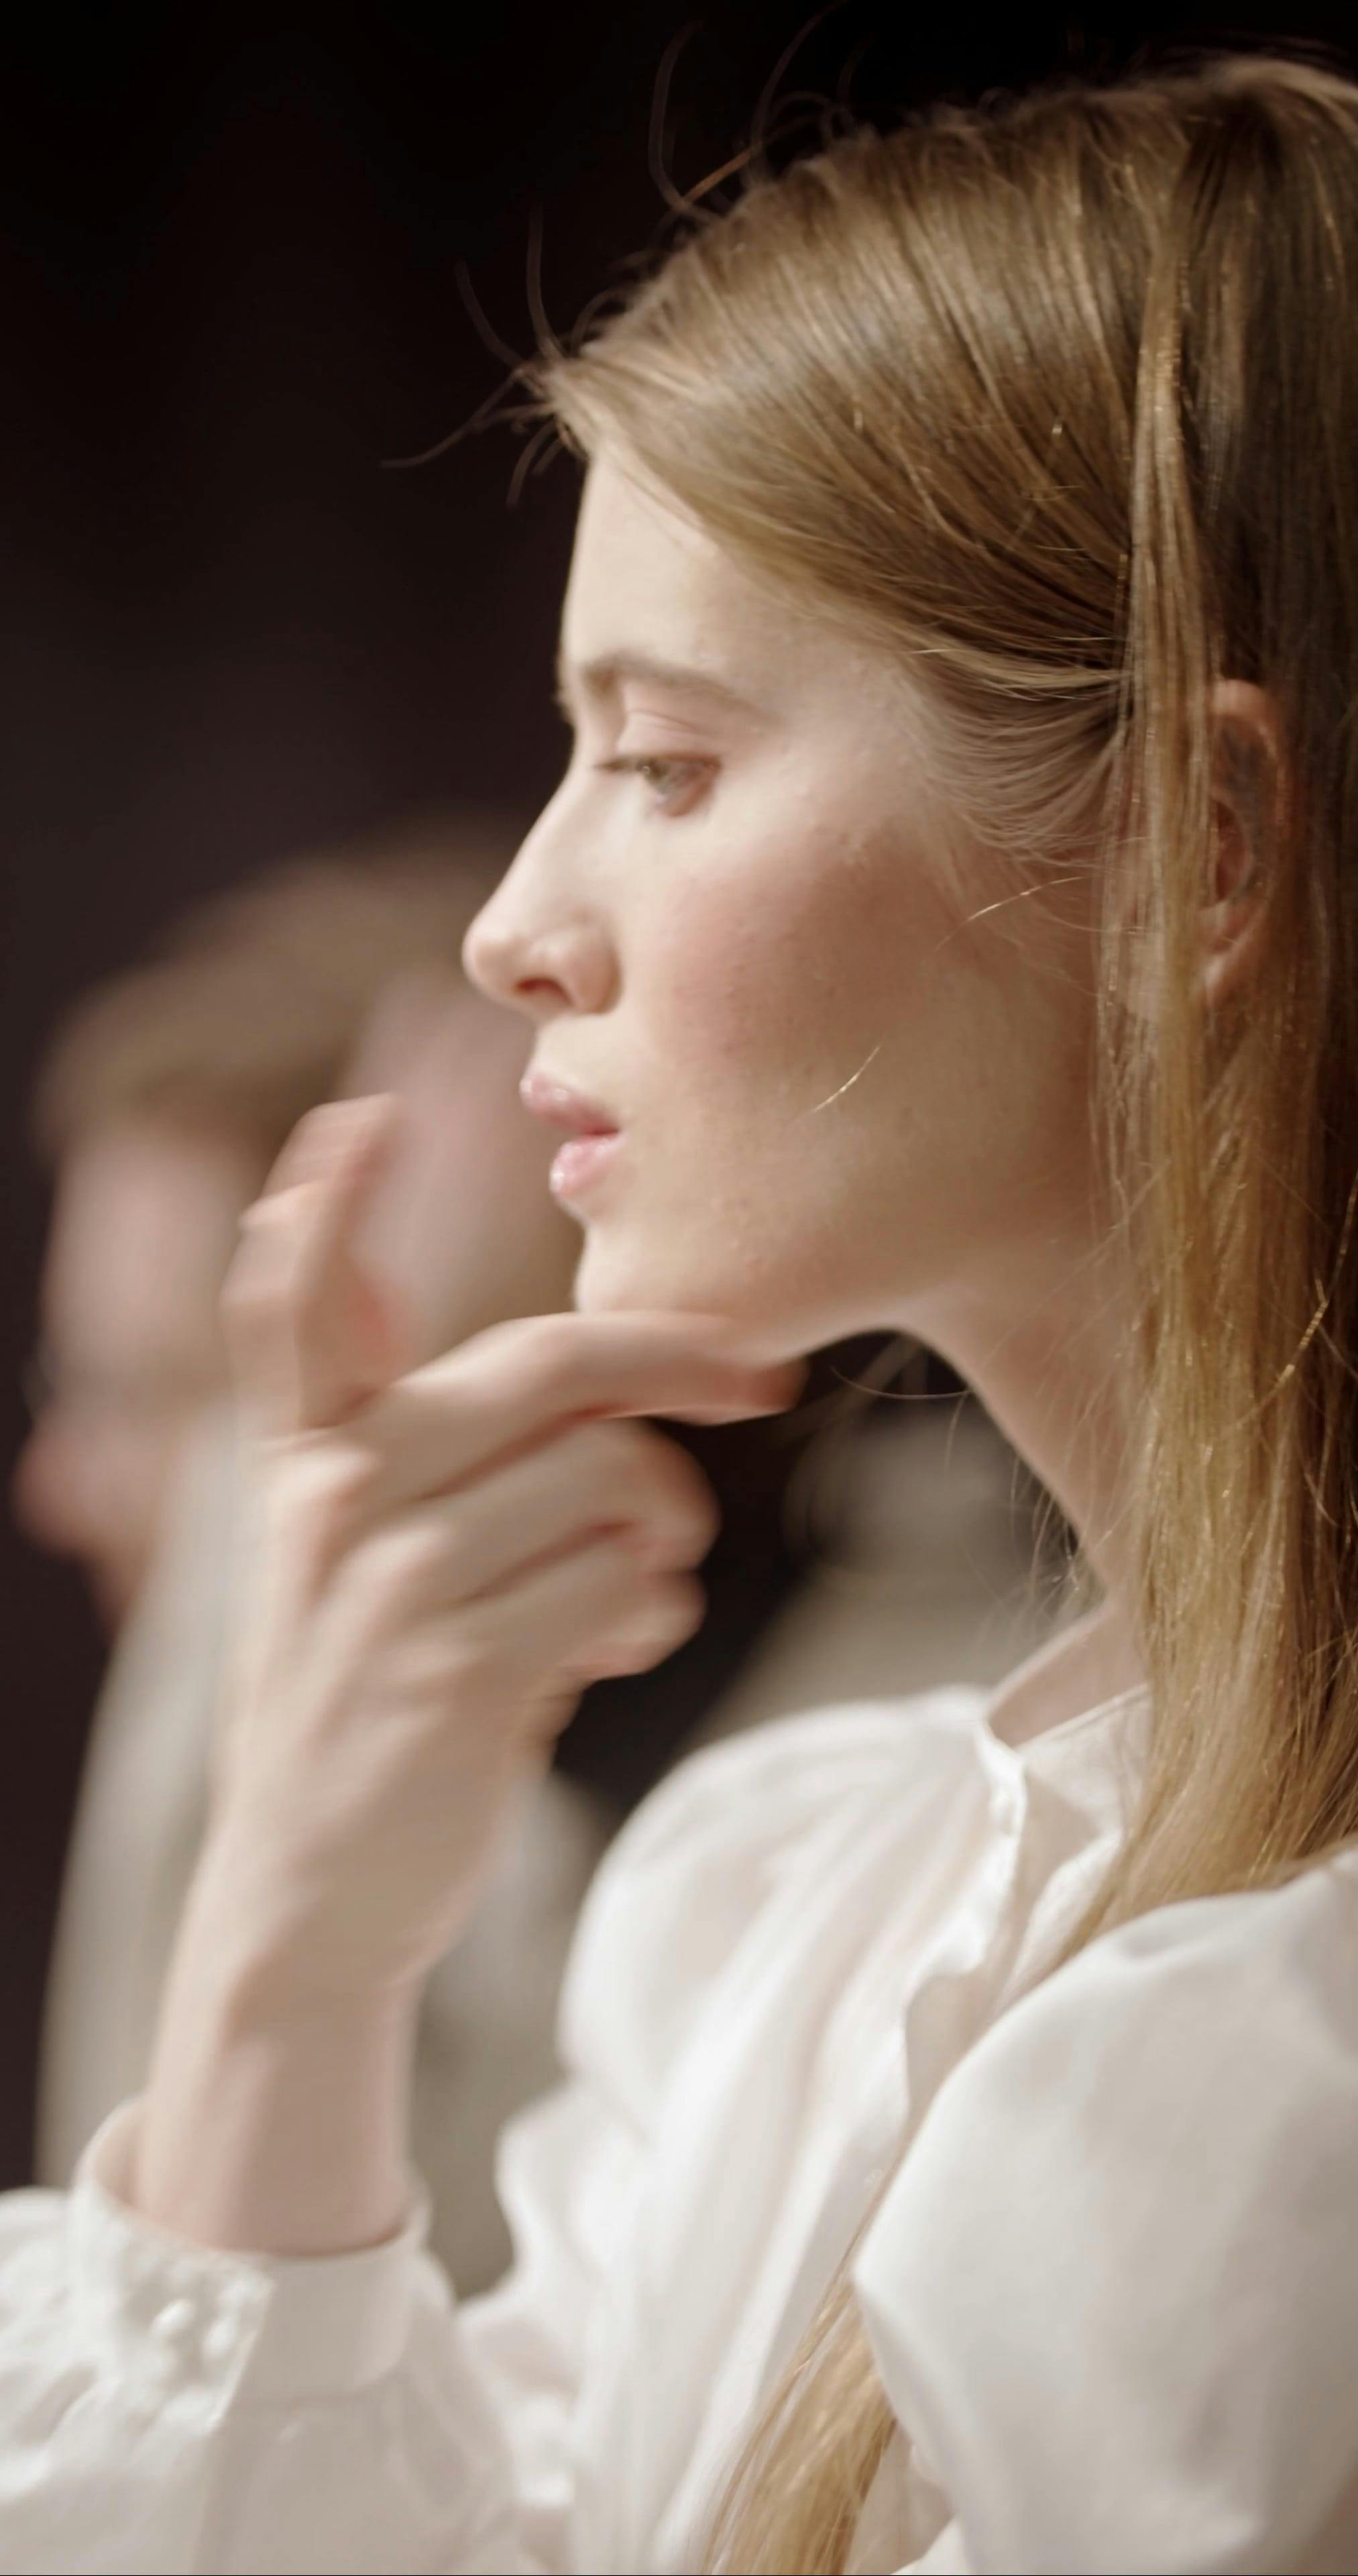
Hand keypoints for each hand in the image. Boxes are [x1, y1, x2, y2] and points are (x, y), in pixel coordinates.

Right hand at [205, 1093, 803, 1999]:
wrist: (313, 1894)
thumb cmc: (365, 1698)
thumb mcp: (342, 1555)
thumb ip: (397, 1436)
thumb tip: (423, 1309)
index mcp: (306, 1456)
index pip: (289, 1308)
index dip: (327, 1209)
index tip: (365, 1119)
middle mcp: (335, 1497)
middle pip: (554, 1368)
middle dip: (680, 1359)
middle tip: (761, 1379)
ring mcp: (391, 1582)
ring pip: (615, 1480)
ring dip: (664, 1532)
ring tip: (632, 1581)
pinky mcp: (459, 1668)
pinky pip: (625, 1582)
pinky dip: (653, 1611)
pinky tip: (615, 1645)